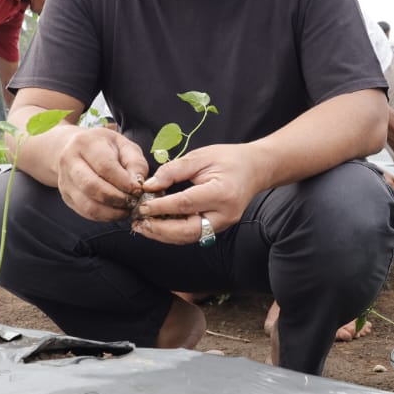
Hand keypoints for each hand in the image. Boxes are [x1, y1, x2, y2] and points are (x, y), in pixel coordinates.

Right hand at [55, 127, 149, 220]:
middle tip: (134, 202)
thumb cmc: (106, 148)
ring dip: (111, 211)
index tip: (138, 190)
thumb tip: (139, 185)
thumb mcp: (125, 146)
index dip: (124, 182)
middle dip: (117, 198)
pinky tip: (118, 212)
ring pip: (87, 204)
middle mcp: (70, 161)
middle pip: (92, 186)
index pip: (105, 167)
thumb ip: (135, 163)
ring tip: (128, 208)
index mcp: (85, 143)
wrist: (77, 149)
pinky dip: (105, 216)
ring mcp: (65, 180)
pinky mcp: (66, 196)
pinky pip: (85, 212)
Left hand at [132, 143, 260, 244]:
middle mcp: (225, 214)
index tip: (141, 205)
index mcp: (222, 193)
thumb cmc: (229, 158)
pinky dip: (172, 233)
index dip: (160, 206)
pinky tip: (157, 226)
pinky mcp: (218, 227)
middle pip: (186, 230)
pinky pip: (192, 234)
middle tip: (138, 222)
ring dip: (163, 235)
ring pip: (188, 237)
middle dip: (159, 229)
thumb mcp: (201, 156)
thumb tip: (149, 185)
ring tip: (143, 227)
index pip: (185, 204)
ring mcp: (223, 224)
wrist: (256, 169)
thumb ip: (174, 170)